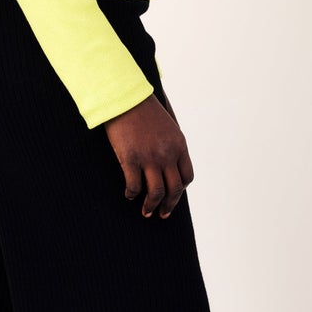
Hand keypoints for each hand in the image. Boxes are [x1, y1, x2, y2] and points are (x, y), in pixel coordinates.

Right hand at [104, 90, 193, 217]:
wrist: (124, 97)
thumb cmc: (143, 107)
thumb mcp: (167, 123)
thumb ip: (171, 141)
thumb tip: (170, 158)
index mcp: (179, 145)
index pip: (186, 176)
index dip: (180, 189)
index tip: (173, 195)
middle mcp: (168, 154)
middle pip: (174, 189)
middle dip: (169, 205)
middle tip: (163, 214)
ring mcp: (150, 158)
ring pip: (156, 192)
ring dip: (151, 206)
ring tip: (146, 212)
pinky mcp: (131, 159)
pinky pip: (134, 186)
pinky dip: (132, 194)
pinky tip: (129, 195)